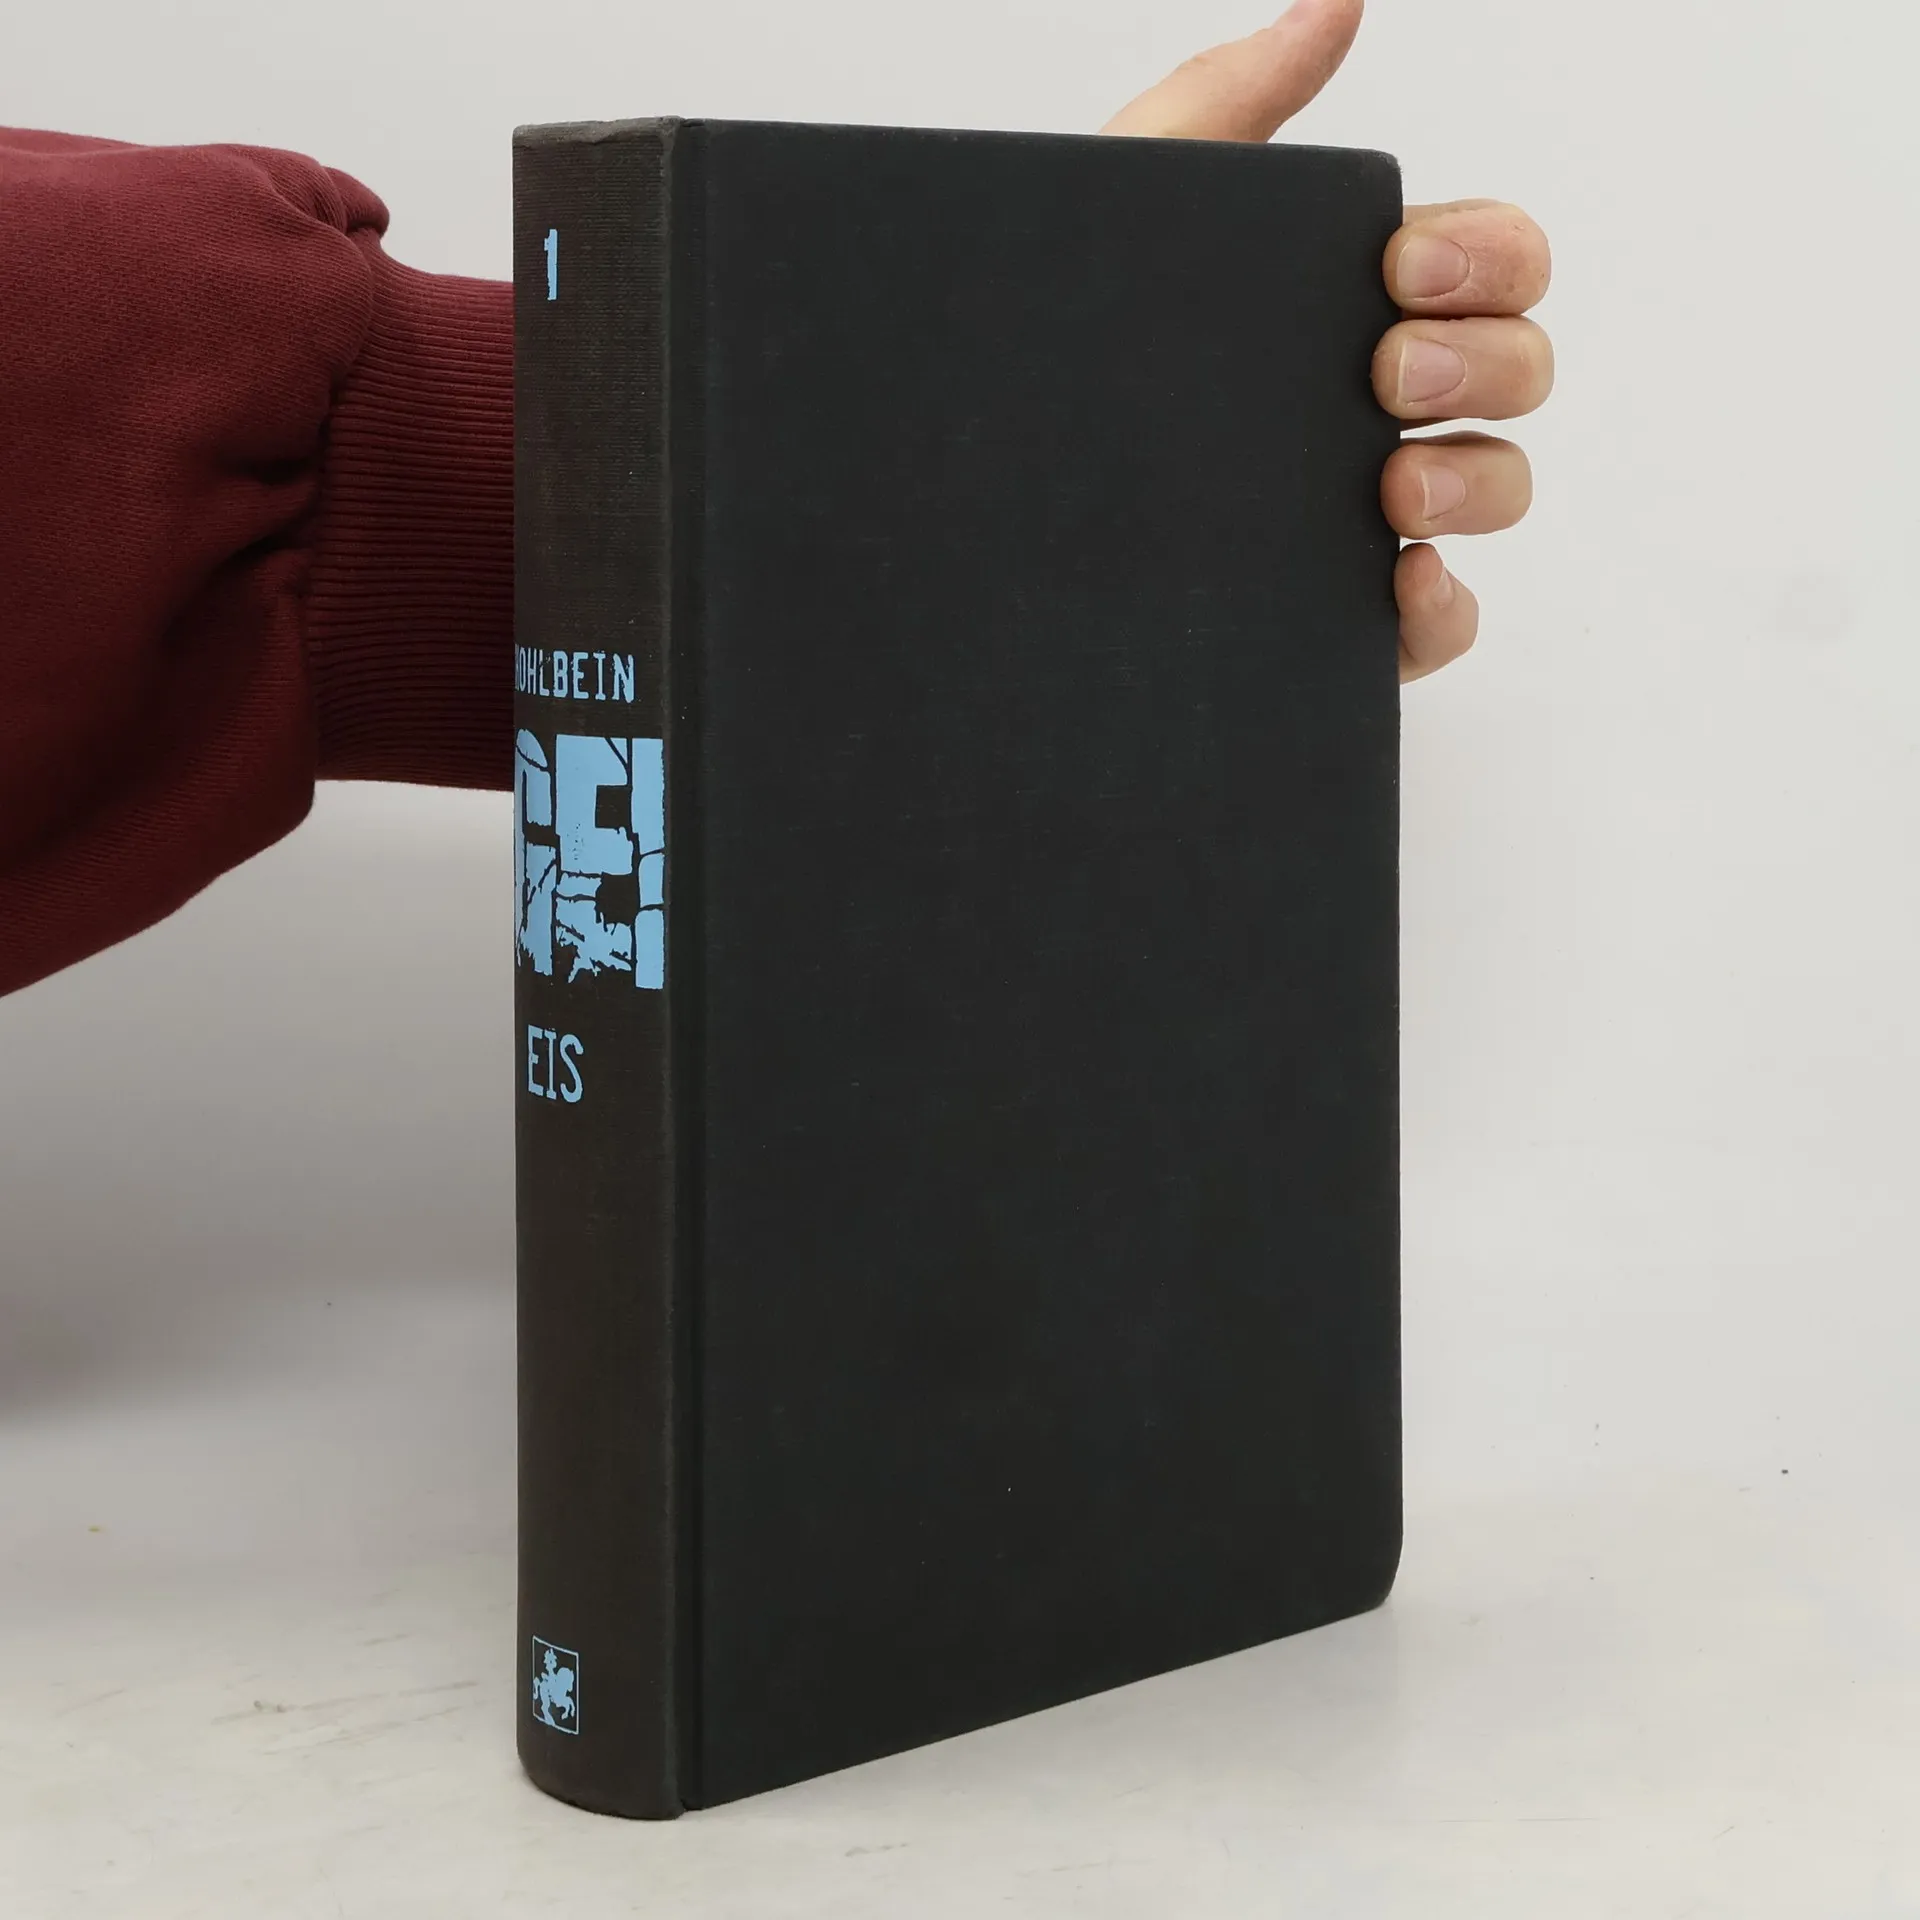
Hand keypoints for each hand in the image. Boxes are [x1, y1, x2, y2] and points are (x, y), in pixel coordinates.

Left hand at [1101, 0, 1552, 681]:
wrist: (969, 509)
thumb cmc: (1050, 348)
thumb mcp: (1134, 206)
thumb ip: (1234, 96)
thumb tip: (1338, 0)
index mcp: (1346, 303)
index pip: (1492, 264)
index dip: (1486, 256)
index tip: (1405, 268)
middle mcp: (1372, 408)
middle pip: (1518, 370)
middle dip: (1485, 361)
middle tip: (1387, 370)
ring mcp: (1364, 519)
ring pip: (1500, 489)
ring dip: (1477, 480)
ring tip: (1391, 487)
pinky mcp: (1340, 619)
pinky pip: (1442, 625)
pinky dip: (1442, 608)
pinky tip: (1396, 581)